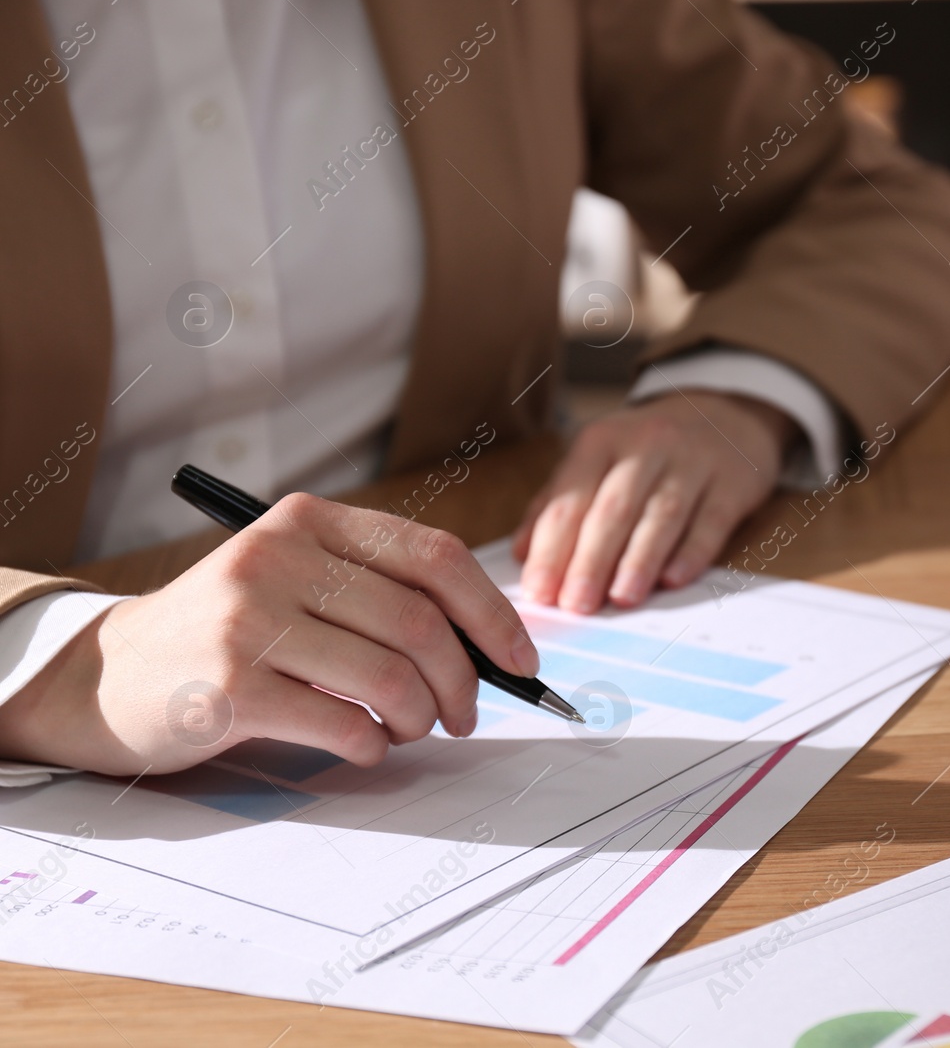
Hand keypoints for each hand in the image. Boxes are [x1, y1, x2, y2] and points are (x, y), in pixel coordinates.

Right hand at [0, 495, 539, 775]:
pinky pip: (343, 723)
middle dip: (464, 681)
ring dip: (419, 719)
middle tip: (464, 716)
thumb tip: (490, 648)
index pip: (435, 556)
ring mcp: (249, 619)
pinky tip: (361, 746)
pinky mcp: (228, 686)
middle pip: (421, 622)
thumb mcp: (299, 583)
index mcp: (311, 522)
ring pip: (390, 676)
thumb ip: (382, 596)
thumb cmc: (231, 634)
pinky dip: (371, 746)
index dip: (493, 613)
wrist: (108, 676)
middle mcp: (279, 557)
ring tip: (408, 731)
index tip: (521, 660)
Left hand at [513, 391, 794, 612]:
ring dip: (639, 559)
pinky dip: (691, 552)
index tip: (538, 592)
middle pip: (613, 508)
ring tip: (621, 598)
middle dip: (591, 560)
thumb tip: (523, 553)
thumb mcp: (600, 459)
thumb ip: (559, 502)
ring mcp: (693, 462)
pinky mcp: (732, 483)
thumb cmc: (649, 451)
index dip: (552, 548)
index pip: (570, 498)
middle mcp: (647, 446)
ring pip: (662, 514)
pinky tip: (674, 579)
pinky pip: (710, 520)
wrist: (725, 416)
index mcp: (602, 440)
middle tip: (576, 604)